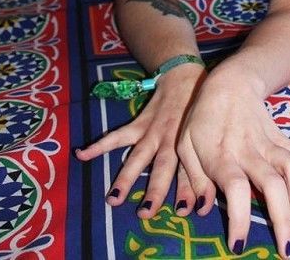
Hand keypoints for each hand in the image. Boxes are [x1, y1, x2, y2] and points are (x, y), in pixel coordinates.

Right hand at [74, 64, 206, 217]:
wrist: (183, 76)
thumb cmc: (200, 111)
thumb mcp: (208, 133)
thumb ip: (205, 164)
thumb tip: (208, 200)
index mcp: (190, 144)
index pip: (191, 170)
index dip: (191, 189)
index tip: (188, 211)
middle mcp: (170, 140)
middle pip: (162, 168)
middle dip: (155, 190)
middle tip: (145, 213)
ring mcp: (152, 132)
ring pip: (138, 157)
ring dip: (126, 177)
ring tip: (113, 199)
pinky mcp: (138, 124)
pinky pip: (117, 136)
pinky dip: (99, 145)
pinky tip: (81, 154)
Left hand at [177, 68, 289, 258]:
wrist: (231, 83)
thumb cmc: (203, 118)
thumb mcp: (185, 145)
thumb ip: (193, 179)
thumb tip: (199, 210)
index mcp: (222, 155)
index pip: (236, 188)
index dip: (240, 218)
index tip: (239, 245)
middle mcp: (250, 151)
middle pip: (273, 185)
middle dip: (283, 221)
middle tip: (286, 251)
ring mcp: (271, 144)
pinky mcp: (285, 139)